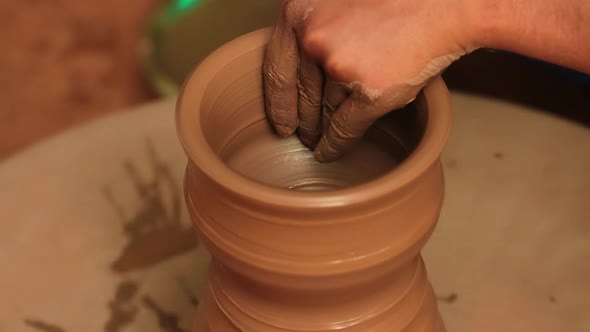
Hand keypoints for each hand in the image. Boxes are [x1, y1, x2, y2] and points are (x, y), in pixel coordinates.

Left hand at [263, 0, 474, 161]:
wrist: (444, 6)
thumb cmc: (396, 2)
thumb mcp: (338, 5)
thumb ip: (314, 31)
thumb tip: (300, 72)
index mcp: (300, 12)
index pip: (276, 69)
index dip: (278, 102)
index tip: (280, 122)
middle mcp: (314, 38)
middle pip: (302, 93)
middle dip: (302, 119)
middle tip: (303, 134)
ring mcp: (340, 65)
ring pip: (323, 111)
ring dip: (319, 132)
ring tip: (318, 144)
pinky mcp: (369, 90)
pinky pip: (343, 127)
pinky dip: (335, 144)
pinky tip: (330, 152)